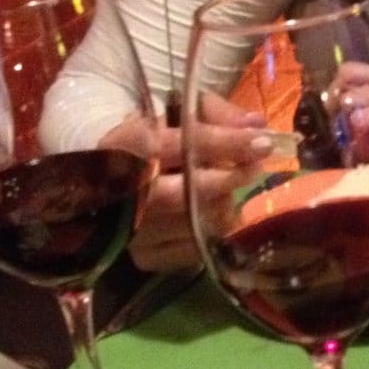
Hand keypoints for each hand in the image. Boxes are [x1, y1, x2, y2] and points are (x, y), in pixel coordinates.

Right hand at [106, 93, 272, 270]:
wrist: (106, 182)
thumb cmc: (151, 140)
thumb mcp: (178, 113)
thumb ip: (217, 114)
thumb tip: (257, 125)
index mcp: (130, 143)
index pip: (184, 144)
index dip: (227, 143)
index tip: (263, 143)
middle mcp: (128, 189)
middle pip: (190, 190)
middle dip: (230, 178)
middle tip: (254, 167)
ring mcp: (134, 228)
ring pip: (197, 221)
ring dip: (222, 205)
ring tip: (225, 190)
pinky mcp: (143, 256)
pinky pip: (194, 249)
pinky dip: (210, 232)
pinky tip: (210, 215)